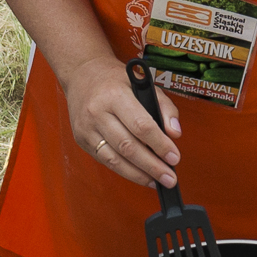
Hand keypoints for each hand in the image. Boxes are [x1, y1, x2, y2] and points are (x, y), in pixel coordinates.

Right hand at [67, 58, 181, 189]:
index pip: (141, 125)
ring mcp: (87, 128)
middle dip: (152, 166)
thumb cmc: (116, 80)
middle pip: (128, 147)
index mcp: (115, 95)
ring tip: (158, 182)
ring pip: (115, 159)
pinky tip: (141, 175)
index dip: (160, 144)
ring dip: (139, 175)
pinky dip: (125, 171)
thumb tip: (174, 134)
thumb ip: (164, 107)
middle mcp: (97, 112)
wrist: (82, 74)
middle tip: (170, 178)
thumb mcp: (144, 84)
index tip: (175, 157)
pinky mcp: (82, 140)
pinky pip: (106, 160)